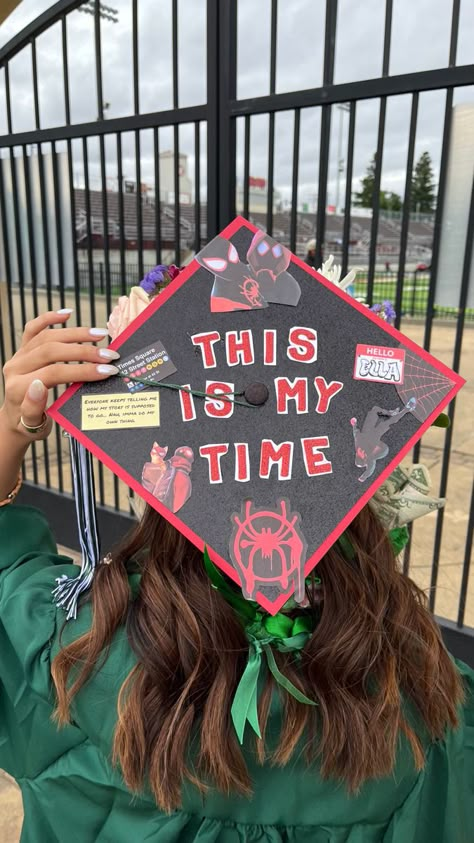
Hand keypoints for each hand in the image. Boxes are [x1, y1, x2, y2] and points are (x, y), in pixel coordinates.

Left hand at [1, 310, 119, 440]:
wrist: (15, 418)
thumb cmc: (29, 424)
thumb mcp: (33, 425)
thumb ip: (34, 408)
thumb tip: (39, 385)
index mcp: (18, 387)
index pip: (54, 373)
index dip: (82, 370)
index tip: (106, 371)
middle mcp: (16, 367)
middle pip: (52, 351)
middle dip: (84, 352)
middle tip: (110, 355)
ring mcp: (19, 355)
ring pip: (47, 336)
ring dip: (76, 334)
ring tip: (101, 335)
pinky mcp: (22, 348)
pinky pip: (33, 328)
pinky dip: (49, 318)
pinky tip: (67, 314)